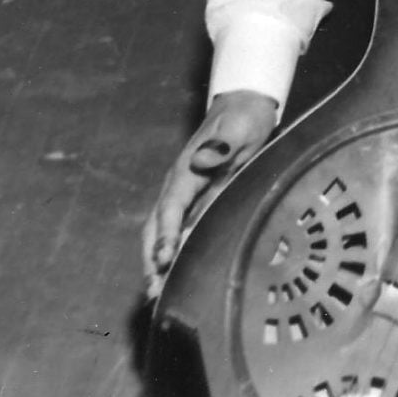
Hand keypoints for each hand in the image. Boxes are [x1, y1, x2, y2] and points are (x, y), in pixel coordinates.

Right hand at [143, 90, 278, 291]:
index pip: (171, 208)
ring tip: (156, 292)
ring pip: (164, 231)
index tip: (162, 260)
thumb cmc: (242, 117)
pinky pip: (180, 228)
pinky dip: (173, 250)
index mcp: (186, 171)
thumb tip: (202, 160)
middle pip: (158, 226)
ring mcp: (186, 193)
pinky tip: (174, 271)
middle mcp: (180, 185)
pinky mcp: (196, 199)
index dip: (166, 235)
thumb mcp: (239, 127)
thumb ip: (222, 144)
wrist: (244, 104)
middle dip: (153, 258)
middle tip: (154, 291)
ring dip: (158, 260)